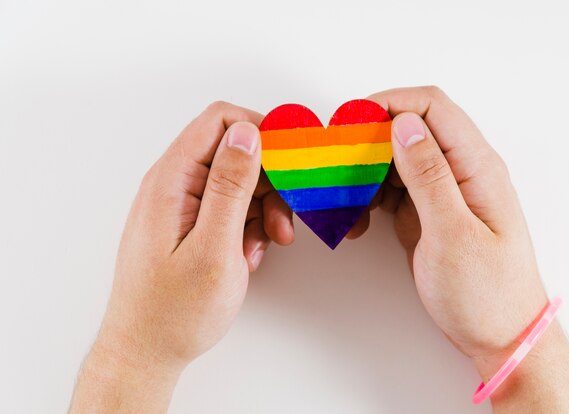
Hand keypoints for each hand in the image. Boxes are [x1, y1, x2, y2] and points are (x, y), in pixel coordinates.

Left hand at [70, 102, 292, 411]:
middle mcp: (174, 184)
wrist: (146, 352)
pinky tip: (249, 255)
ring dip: (262, 208)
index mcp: (172, 180)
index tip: (292, 163)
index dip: (262, 132)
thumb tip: (247, 132)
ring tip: (266, 245)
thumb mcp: (213, 248)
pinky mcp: (191, 224)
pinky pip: (230, 208)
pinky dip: (248, 226)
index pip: (220, 121)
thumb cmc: (174, 311)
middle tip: (283, 222)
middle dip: (269, 181)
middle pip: (234, 152)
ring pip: (238, 181)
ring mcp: (183, 204)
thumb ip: (230, 187)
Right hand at [358, 86, 568, 411]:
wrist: (499, 334)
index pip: (432, 108)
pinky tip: (358, 219)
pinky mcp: (427, 212)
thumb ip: (430, 176)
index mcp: (476, 166)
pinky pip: (392, 189)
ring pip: (394, 160)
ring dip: (364, 173)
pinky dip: (369, 197)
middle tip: (336, 166)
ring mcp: (442, 192)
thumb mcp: (454, 234)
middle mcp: (459, 170)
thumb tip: (404, 124)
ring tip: (344, 201)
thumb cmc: (486, 291)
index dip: (389, 104)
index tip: (350, 122)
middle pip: (408, 130)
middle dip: (368, 141)